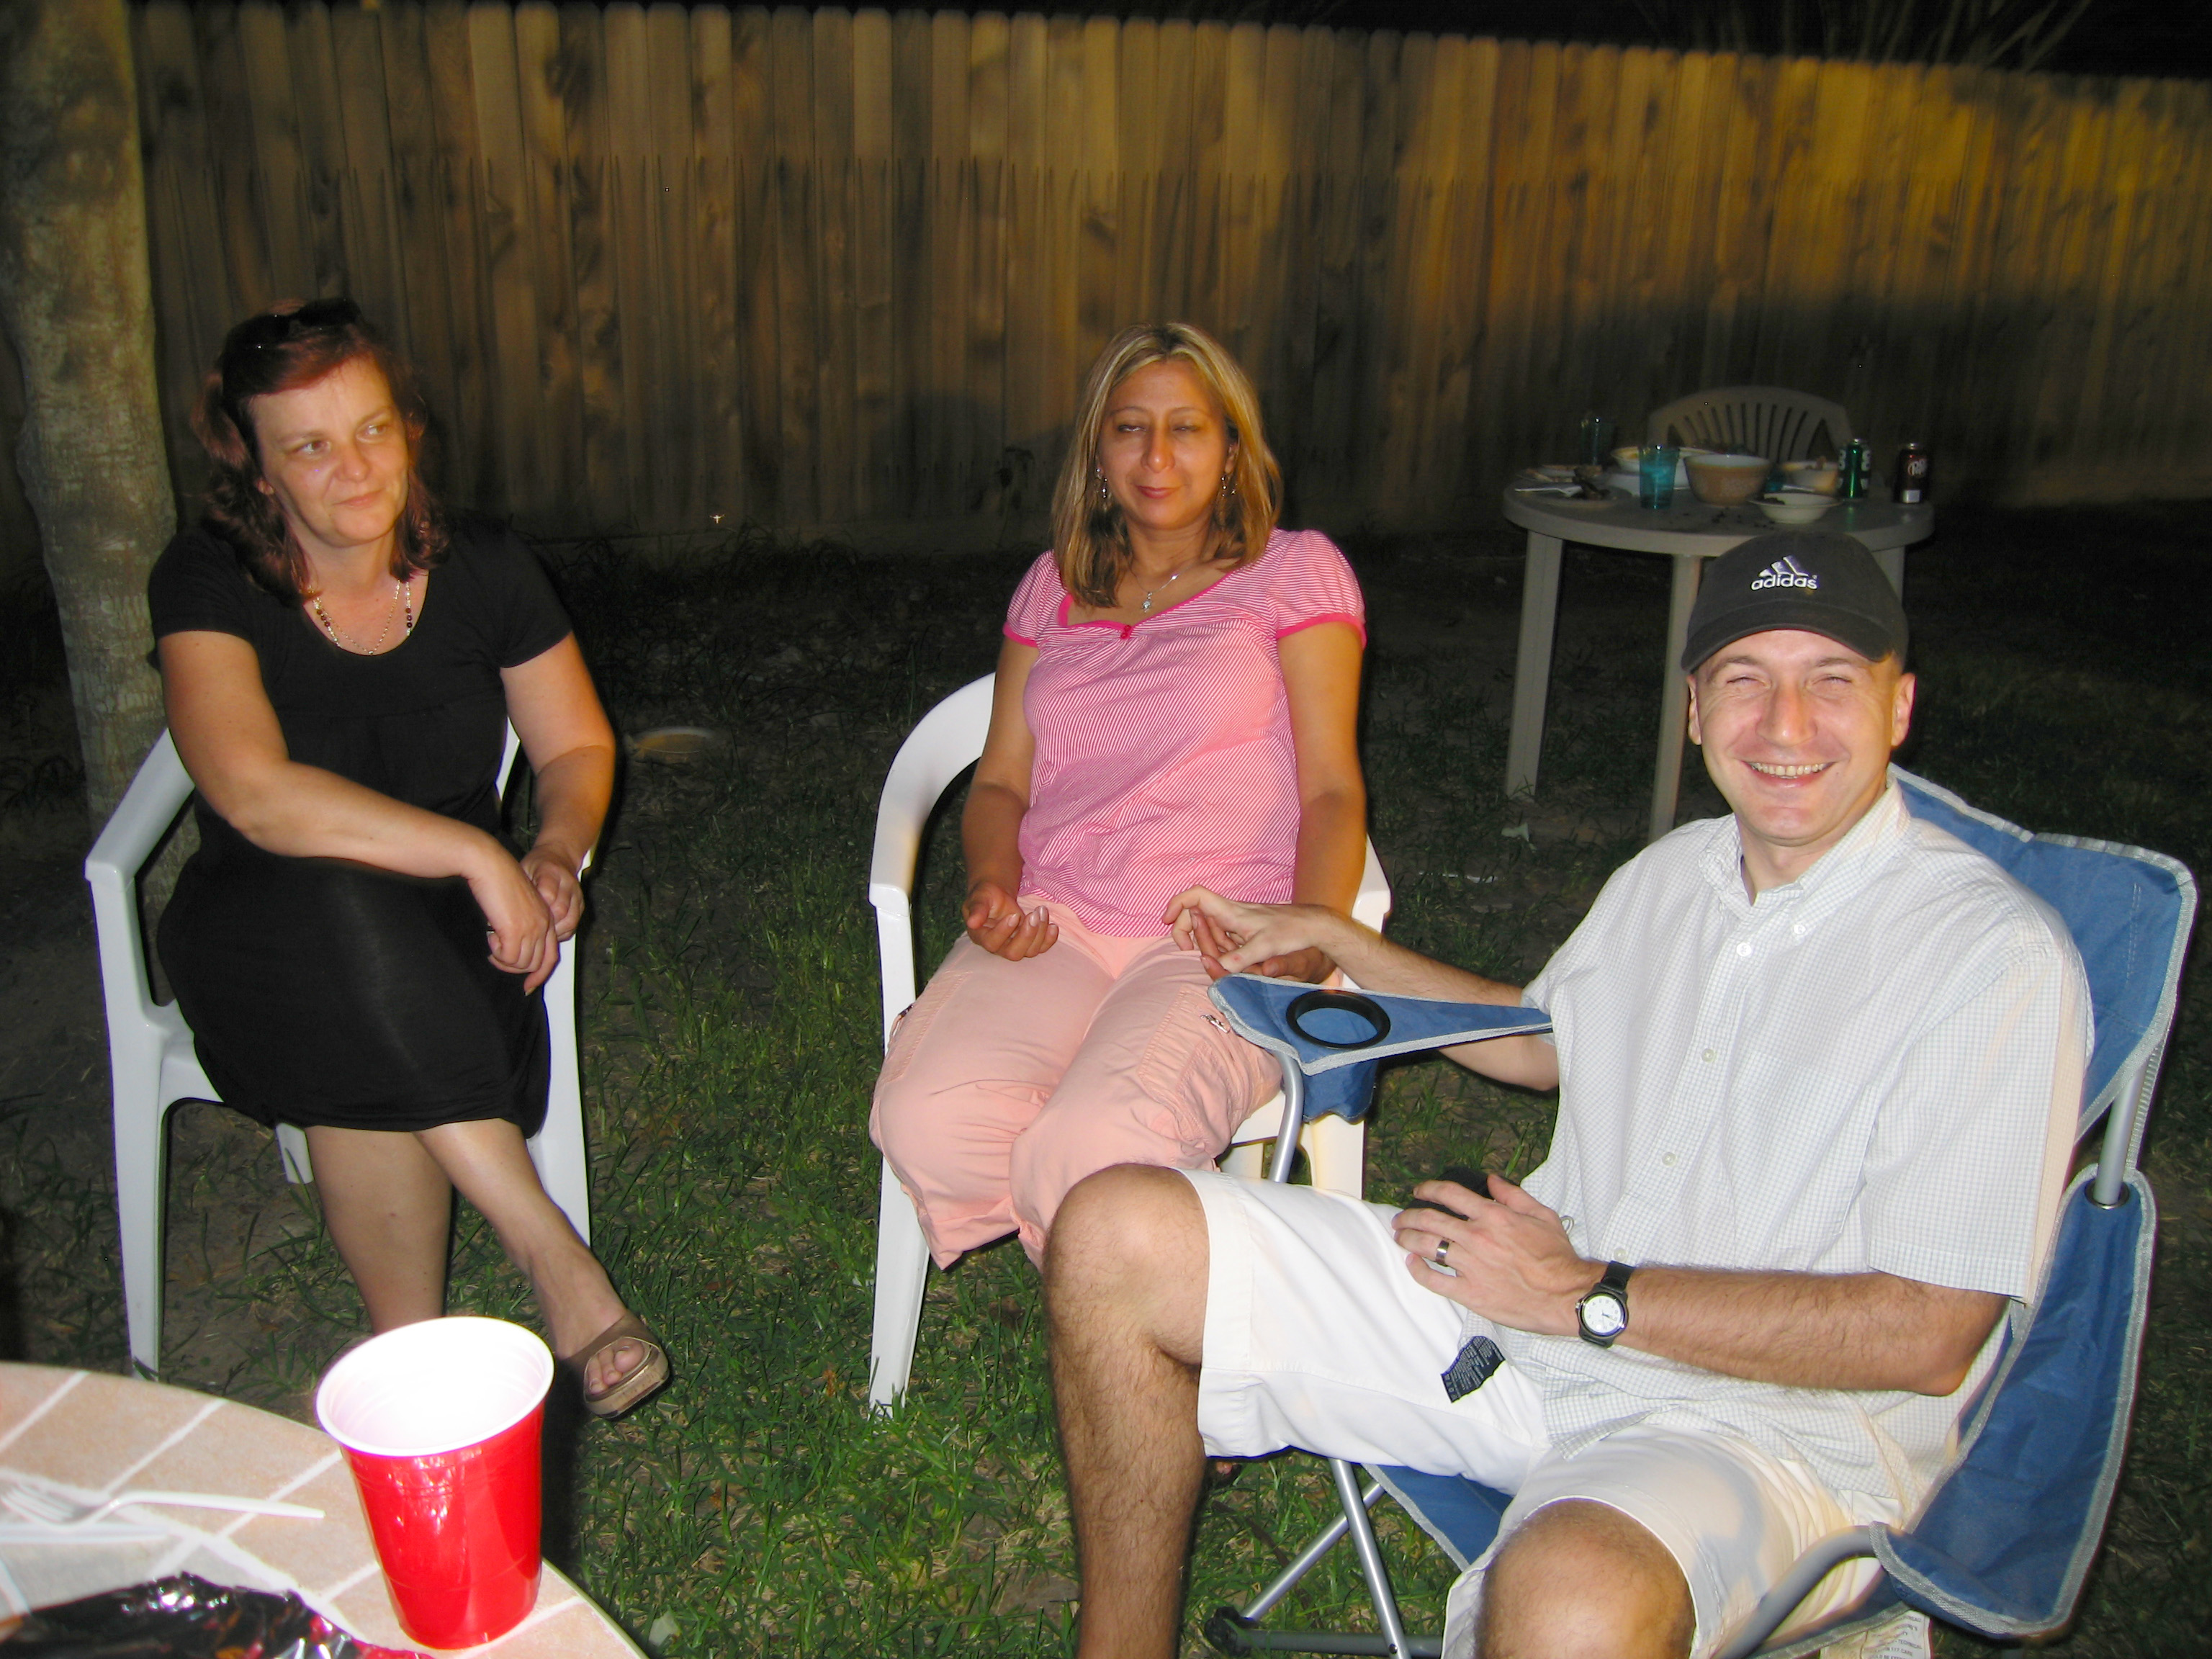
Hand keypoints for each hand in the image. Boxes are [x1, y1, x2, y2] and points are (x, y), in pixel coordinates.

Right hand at [468, 848, 561, 992]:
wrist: (491, 865)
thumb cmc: (499, 882)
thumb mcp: (518, 905)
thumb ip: (522, 924)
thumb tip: (512, 944)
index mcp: (546, 919)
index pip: (551, 957)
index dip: (540, 975)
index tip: (528, 987)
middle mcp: (543, 926)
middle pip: (535, 964)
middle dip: (514, 968)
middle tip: (496, 957)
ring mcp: (531, 928)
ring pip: (521, 963)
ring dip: (504, 960)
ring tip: (493, 944)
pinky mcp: (515, 930)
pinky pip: (508, 958)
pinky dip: (497, 954)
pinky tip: (490, 938)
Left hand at [520, 844, 586, 940]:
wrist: (559, 857)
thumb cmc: (537, 865)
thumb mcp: (524, 869)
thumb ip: (519, 888)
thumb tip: (506, 911)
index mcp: (550, 872)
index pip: (548, 896)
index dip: (537, 912)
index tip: (523, 921)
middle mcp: (567, 883)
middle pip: (560, 911)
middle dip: (544, 925)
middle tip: (529, 933)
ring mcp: (576, 894)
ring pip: (570, 921)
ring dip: (554, 932)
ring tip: (540, 936)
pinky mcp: (580, 904)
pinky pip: (573, 924)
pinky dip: (561, 932)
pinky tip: (549, 933)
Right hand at [964, 880, 1058, 959]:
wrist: (996, 894)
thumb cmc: (985, 896)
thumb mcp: (980, 898)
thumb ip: (977, 909)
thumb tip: (971, 922)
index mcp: (982, 937)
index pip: (992, 943)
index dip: (1004, 932)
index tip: (1014, 915)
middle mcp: (998, 946)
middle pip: (1014, 953)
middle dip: (1027, 936)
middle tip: (1033, 915)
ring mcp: (1015, 945)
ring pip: (1030, 951)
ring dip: (1039, 932)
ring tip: (1041, 911)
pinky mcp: (1028, 942)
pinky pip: (1041, 947)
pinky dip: (1049, 939)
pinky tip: (1053, 925)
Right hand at [1164, 886, 1341, 980]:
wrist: (1312, 925)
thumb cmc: (1290, 931)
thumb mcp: (1265, 947)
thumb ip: (1240, 959)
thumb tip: (1218, 969)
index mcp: (1231, 911)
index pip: (1196, 896)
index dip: (1176, 904)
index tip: (1166, 920)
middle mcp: (1230, 912)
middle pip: (1194, 912)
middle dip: (1185, 930)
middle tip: (1186, 949)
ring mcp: (1236, 920)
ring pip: (1207, 926)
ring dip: (1203, 941)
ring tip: (1217, 957)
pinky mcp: (1243, 928)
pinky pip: (1220, 935)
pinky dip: (1216, 945)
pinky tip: (1228, 957)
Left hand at [1390, 1172, 1600, 1335]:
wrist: (1566, 1295)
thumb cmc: (1556, 1257)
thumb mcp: (1541, 1215)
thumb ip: (1513, 1195)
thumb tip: (1492, 1179)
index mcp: (1493, 1216)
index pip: (1450, 1194)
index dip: (1429, 1189)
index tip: (1419, 1191)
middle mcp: (1477, 1237)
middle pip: (1430, 1220)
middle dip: (1409, 1216)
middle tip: (1401, 1218)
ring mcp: (1471, 1265)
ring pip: (1428, 1246)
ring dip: (1408, 1239)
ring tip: (1401, 1237)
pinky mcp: (1470, 1293)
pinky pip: (1435, 1280)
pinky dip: (1418, 1270)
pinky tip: (1412, 1263)